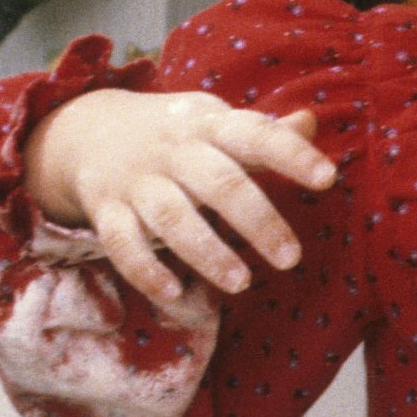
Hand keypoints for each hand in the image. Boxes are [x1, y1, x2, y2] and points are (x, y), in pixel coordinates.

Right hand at [26, 89, 337, 309]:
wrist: (88, 128)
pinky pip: (121, 243)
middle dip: (258, 221)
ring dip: (207, 252)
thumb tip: (310, 124)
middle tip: (291, 258)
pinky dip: (144, 270)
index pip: (256, 135)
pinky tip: (173, 294)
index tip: (328, 179)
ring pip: (172, 218)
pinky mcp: (106, 209)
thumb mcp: (218, 122)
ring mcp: (137, 180)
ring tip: (242, 283)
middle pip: (219, 183)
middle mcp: (174, 151)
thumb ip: (266, 133)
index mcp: (209, 124)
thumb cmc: (177, 134)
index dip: (292, 154)